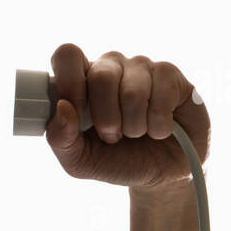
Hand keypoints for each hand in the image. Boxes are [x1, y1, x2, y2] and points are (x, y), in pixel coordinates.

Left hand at [47, 44, 210, 190]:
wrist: (161, 175)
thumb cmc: (117, 161)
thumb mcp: (80, 161)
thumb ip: (60, 139)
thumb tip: (63, 108)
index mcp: (81, 81)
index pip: (67, 55)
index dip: (70, 83)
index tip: (77, 113)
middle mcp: (110, 67)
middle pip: (100, 76)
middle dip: (106, 118)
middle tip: (112, 136)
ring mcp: (141, 67)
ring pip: (132, 91)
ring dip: (134, 126)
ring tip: (138, 134)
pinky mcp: (171, 75)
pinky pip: (162, 94)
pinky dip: (159, 124)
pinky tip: (160, 129)